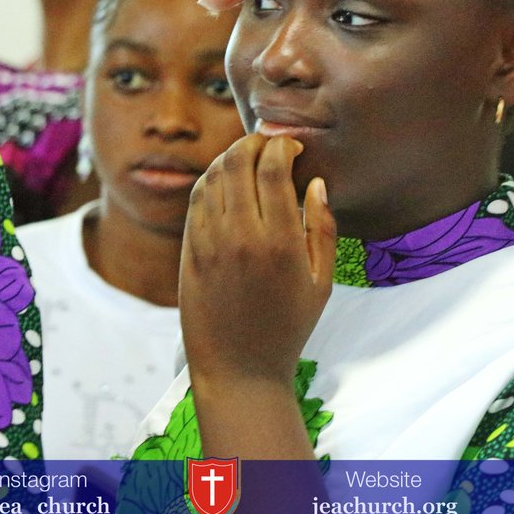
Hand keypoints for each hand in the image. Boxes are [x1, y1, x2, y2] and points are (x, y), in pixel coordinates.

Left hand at [180, 134, 336, 392]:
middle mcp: (241, 237)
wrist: (239, 369)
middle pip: (238, 163)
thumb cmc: (288, 328)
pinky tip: (225, 180)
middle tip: (268, 144)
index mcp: (280, 243)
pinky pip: (196, 200)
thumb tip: (316, 183)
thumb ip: (323, 228)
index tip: (292, 146)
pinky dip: (211, 179)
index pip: (273, 170)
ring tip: (248, 158)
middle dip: (254, 143)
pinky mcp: (190, 251)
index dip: (281, 146)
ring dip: (230, 157)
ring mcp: (210, 242)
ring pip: (213, 176)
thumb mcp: (321, 283)